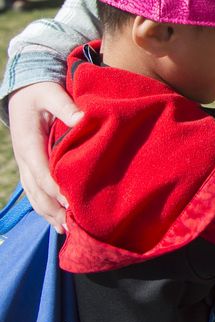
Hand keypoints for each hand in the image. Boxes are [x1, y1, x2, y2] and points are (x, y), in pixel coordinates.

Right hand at [8, 82, 82, 233]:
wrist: (24, 89)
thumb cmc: (41, 91)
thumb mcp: (51, 92)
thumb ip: (66, 106)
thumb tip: (82, 119)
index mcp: (29, 144)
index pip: (42, 172)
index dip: (57, 189)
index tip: (73, 203)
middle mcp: (25, 158)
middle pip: (37, 191)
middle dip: (53, 209)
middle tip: (73, 227)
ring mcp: (26, 164)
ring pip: (34, 195)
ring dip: (48, 213)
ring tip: (66, 231)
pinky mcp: (32, 165)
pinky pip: (35, 191)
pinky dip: (45, 206)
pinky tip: (57, 220)